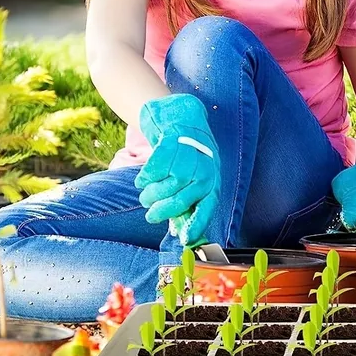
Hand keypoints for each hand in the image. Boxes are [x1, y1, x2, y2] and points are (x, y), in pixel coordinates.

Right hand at [134, 93, 220, 246]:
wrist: (183, 115)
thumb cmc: (188, 154)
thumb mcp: (195, 176)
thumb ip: (186, 200)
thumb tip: (177, 232)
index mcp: (212, 181)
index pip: (207, 207)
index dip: (196, 225)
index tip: (183, 239)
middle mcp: (205, 170)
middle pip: (180, 200)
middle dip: (161, 211)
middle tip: (150, 214)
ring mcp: (190, 157)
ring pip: (166, 187)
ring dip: (150, 194)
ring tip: (145, 194)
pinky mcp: (173, 144)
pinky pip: (154, 170)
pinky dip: (144, 177)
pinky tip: (143, 178)